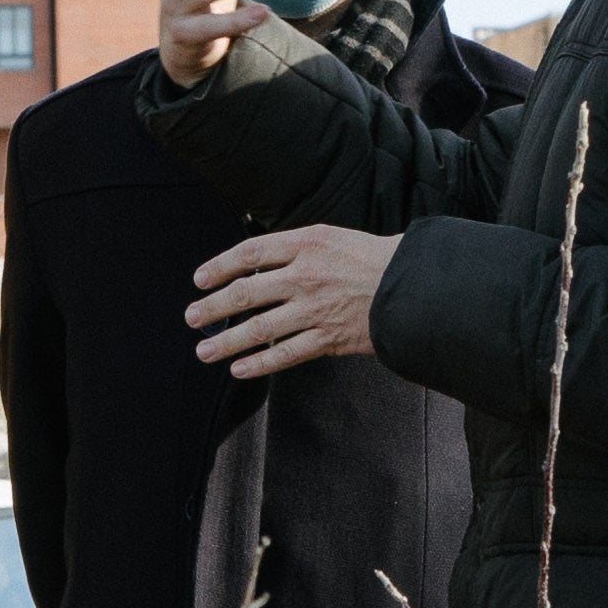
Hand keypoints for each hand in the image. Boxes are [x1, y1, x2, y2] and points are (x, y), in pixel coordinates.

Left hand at [187, 226, 397, 376]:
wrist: (415, 285)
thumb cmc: (374, 259)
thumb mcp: (333, 238)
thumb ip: (295, 248)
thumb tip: (256, 262)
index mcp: (307, 243)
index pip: (250, 253)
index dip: (220, 266)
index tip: (200, 279)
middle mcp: (306, 275)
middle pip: (246, 293)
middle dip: (213, 308)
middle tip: (192, 318)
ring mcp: (315, 309)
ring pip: (259, 329)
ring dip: (226, 342)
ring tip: (205, 351)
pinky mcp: (328, 338)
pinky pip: (285, 354)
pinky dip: (259, 364)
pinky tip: (239, 369)